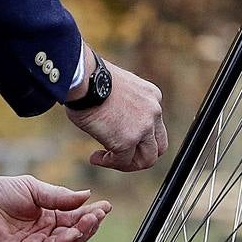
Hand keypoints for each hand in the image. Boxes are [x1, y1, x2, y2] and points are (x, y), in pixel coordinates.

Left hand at [0, 175, 111, 241]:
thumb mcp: (35, 189)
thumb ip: (60, 196)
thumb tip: (87, 196)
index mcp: (48, 218)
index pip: (75, 220)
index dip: (91, 214)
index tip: (106, 206)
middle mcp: (43, 235)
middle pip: (74, 235)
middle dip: (89, 225)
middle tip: (100, 213)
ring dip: (80, 235)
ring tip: (91, 221)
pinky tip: (72, 232)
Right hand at [67, 50, 167, 171]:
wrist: (83, 78)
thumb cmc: (91, 80)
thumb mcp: (119, 88)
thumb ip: (126, 105)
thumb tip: (116, 120)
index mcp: (152, 97)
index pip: (155, 126)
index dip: (139, 137)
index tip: (119, 137)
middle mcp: (154, 111)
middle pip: (158, 145)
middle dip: (139, 154)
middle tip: (119, 156)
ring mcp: (143, 127)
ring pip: (147, 159)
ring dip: (127, 164)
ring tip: (107, 159)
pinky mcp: (128, 140)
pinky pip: (123, 162)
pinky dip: (109, 163)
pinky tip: (95, 157)